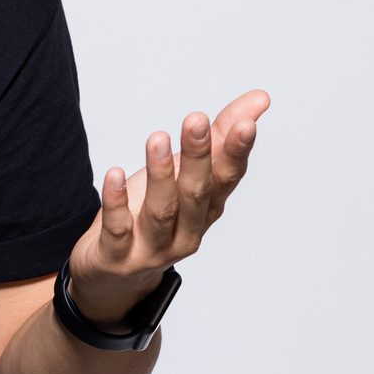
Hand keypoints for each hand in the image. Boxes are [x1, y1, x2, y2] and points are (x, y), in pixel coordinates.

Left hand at [65, 89, 270, 325]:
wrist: (116, 274)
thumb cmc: (155, 213)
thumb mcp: (186, 173)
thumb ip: (220, 135)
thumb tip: (259, 99)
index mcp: (207, 208)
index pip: (227, 178)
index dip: (236, 152)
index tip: (246, 123)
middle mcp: (187, 230)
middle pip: (196, 193)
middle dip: (198, 156)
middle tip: (196, 119)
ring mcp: (154, 248)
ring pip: (161, 212)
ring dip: (160, 175)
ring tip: (157, 138)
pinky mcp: (119, 256)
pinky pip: (119, 229)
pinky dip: (117, 203)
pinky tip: (113, 175)